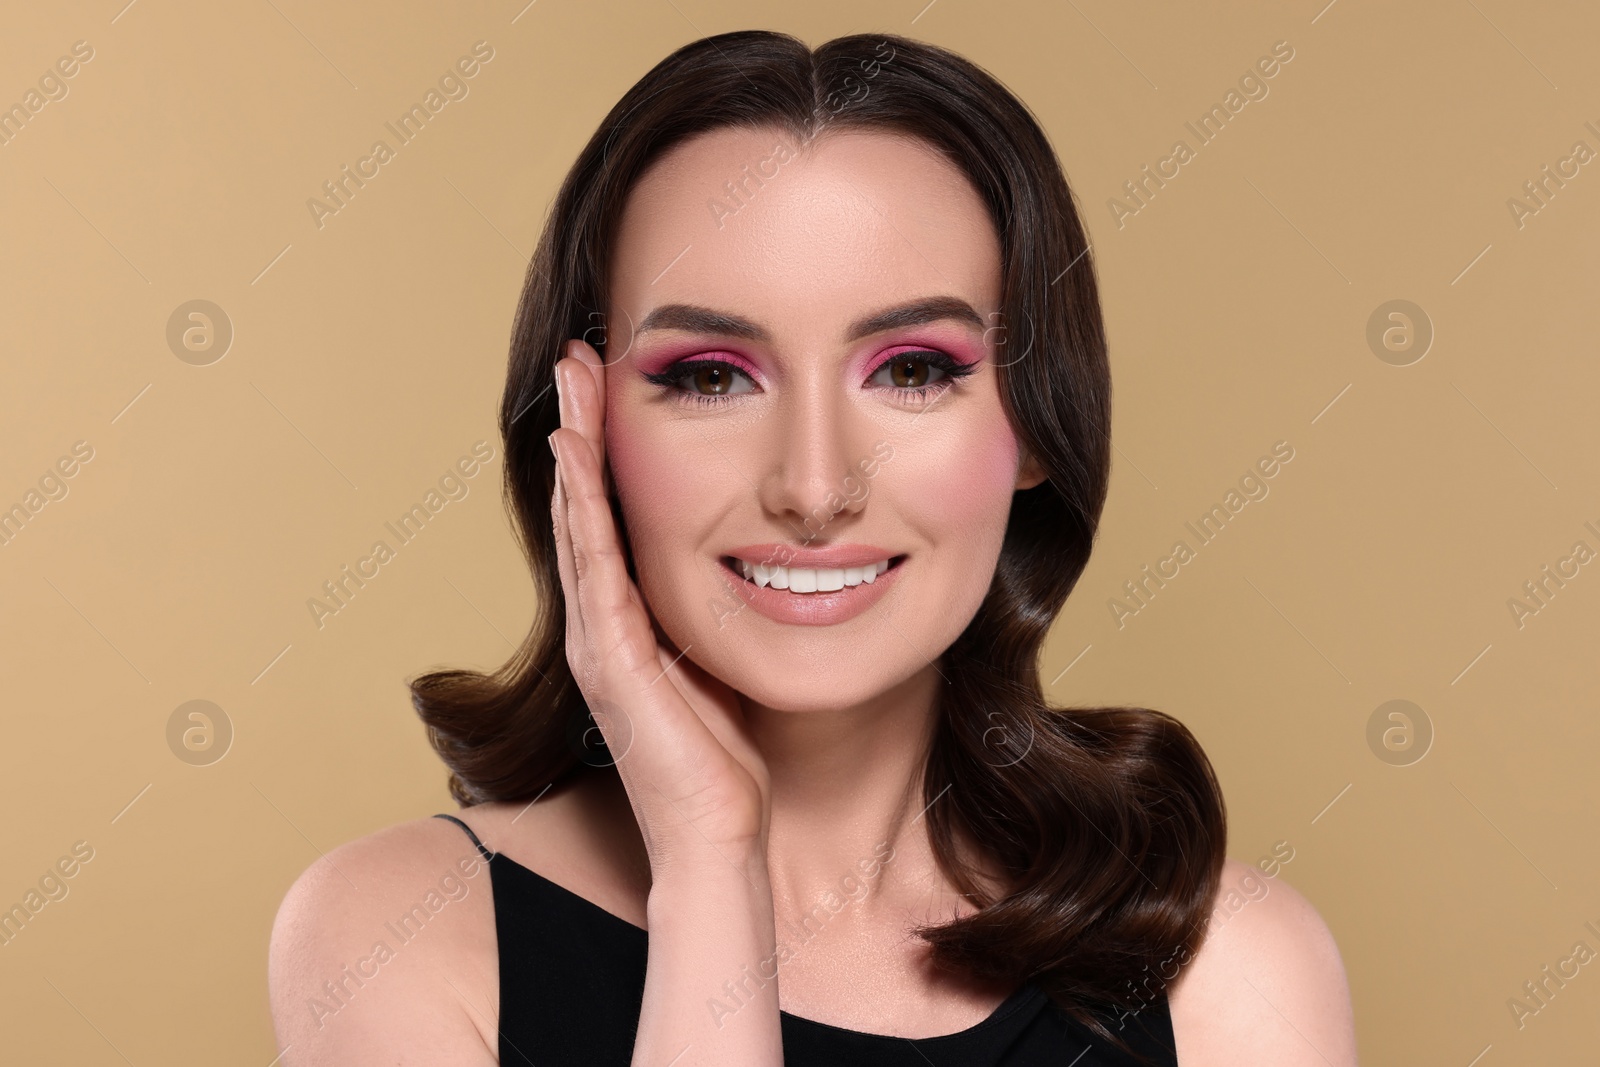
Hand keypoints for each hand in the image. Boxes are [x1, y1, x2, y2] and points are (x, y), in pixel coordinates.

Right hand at [549, 339, 771, 873]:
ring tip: (571, 383)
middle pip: (583, 507)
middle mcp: (603, 625)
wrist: (720, 838)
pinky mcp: (612, 660)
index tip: (608, 388)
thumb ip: (715, 614)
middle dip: (580, 430)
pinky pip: (594, 566)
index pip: (610, 519)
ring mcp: (600, 641)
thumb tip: (751, 561)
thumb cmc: (727, 761)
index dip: (604, 454)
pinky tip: (575, 454)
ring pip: (579, 524)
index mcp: (630, 624)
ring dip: (574, 450)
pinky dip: (582, 506)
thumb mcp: (722, 662)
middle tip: (576, 358)